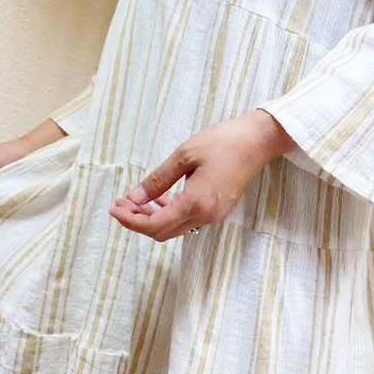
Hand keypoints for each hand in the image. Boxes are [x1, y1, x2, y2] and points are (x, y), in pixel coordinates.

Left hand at [109, 108, 295, 241]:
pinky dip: (169, 215)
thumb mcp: (184, 155)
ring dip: (152, 219)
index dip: (130, 220)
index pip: (154, 224)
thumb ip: (157, 180)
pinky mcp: (218, 210)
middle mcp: (205, 216)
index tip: (114, 208)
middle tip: (121, 203)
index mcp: (196, 203)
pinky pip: (187, 221)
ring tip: (136, 200)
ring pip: (174, 229)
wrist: (259, 141)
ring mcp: (214, 216)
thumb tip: (134, 198)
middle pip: (162, 232)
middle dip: (138, 221)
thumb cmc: (223, 142)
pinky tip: (160, 199)